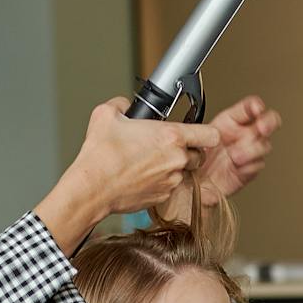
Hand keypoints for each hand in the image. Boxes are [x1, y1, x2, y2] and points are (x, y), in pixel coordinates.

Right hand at [71, 98, 221, 216]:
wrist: (92, 189)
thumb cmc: (101, 156)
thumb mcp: (107, 114)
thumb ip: (123, 104)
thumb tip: (126, 106)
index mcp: (171, 137)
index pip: (210, 135)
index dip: (206, 133)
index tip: (197, 132)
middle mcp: (176, 160)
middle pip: (199, 155)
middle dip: (187, 151)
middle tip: (166, 147)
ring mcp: (171, 181)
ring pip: (183, 172)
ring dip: (172, 167)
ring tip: (149, 163)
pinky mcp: (162, 197)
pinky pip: (169, 188)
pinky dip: (160, 182)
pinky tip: (142, 177)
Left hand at [196, 96, 281, 203]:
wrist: (193, 185)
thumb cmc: (193, 160)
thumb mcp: (194, 138)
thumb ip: (204, 132)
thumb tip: (212, 133)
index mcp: (229, 122)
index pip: (248, 108)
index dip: (255, 105)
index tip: (256, 107)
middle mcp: (242, 136)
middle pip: (267, 122)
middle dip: (268, 122)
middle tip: (262, 127)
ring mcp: (248, 152)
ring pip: (264, 145)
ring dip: (253, 149)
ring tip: (235, 156)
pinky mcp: (249, 170)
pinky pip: (258, 165)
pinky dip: (249, 165)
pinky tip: (238, 166)